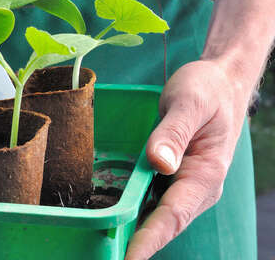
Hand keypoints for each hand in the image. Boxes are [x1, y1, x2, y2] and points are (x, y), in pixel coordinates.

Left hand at [124, 60, 248, 259]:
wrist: (220, 82)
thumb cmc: (207, 90)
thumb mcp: (189, 103)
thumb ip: (173, 132)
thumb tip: (159, 163)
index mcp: (205, 175)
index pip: (172, 215)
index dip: (148, 239)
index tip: (128, 258)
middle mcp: (195, 188)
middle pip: (163, 224)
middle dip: (135, 244)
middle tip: (105, 256)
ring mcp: (183, 186)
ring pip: (155, 216)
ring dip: (131, 232)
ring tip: (103, 247)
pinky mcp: (171, 179)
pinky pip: (150, 201)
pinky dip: (132, 213)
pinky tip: (108, 218)